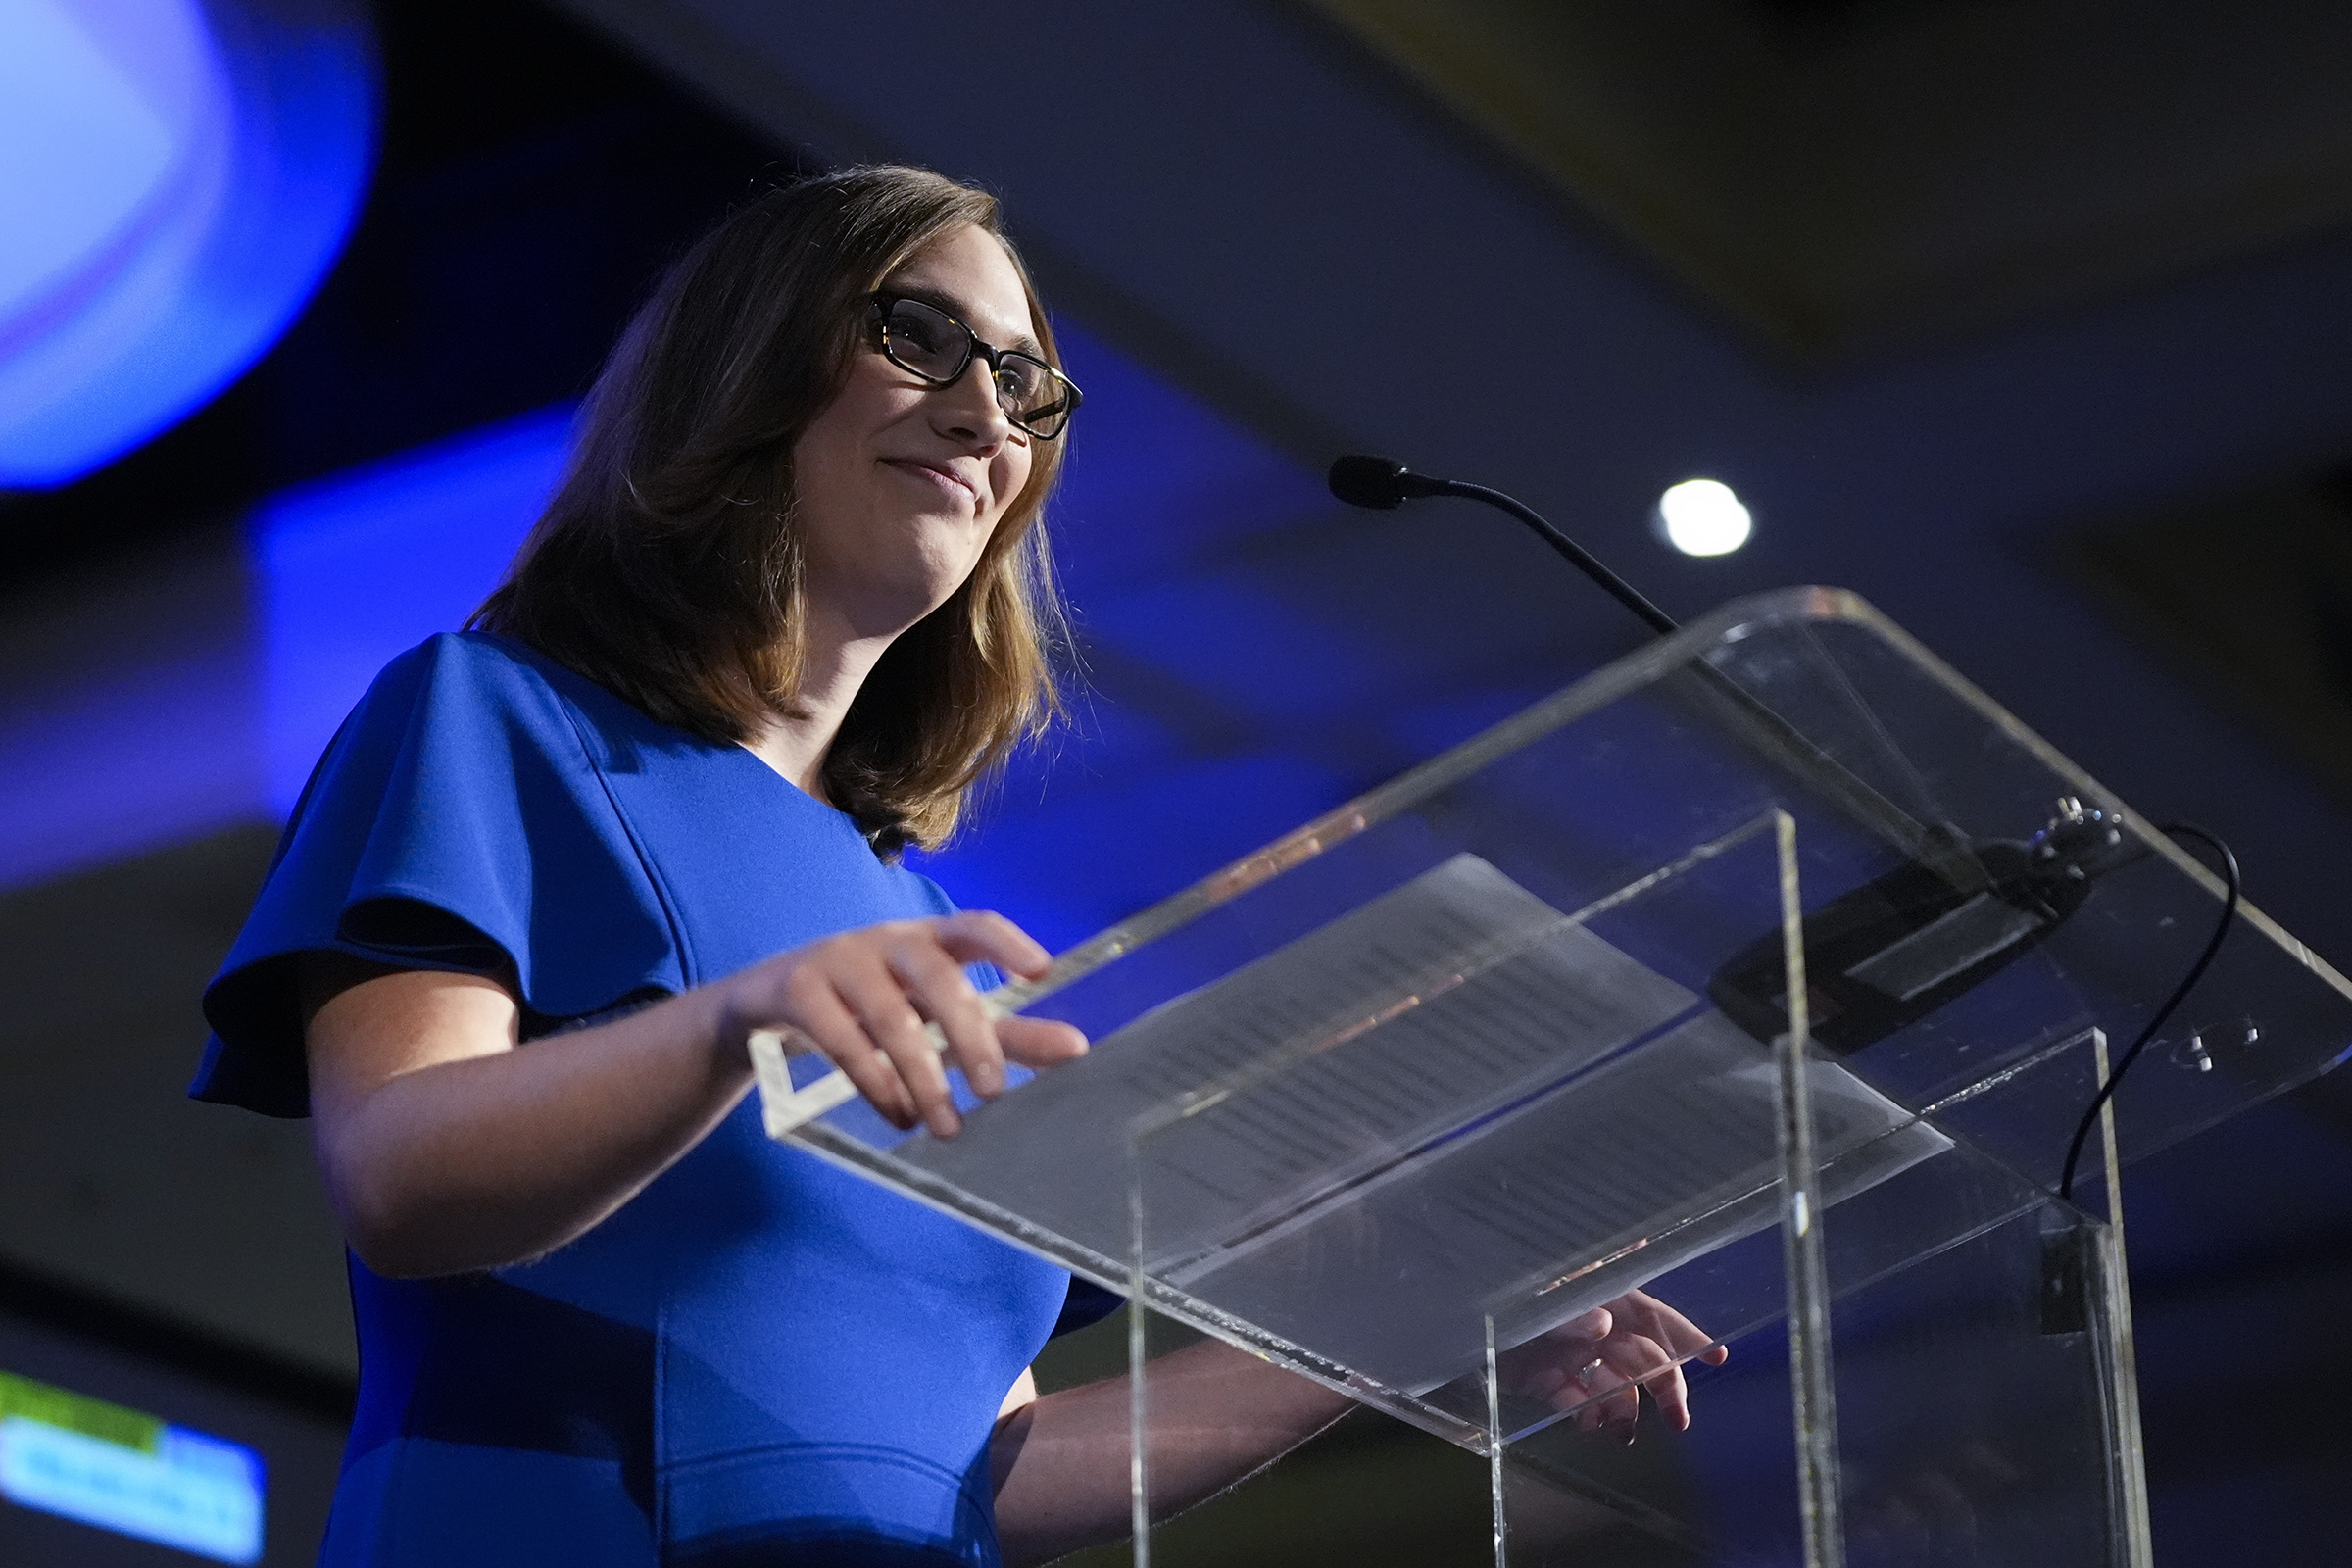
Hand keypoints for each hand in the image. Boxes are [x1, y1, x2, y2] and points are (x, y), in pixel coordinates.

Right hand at [715, 911, 1087, 1137]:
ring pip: (889, 1017)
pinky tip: (897, 1114)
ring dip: (921, 1076)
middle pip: (935, 976)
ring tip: (945, 1125)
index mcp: (928, 938)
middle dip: (967, 1033)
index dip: (1007, 943)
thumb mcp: (934, 1015)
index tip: (1041, 973)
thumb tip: (1078, 1047)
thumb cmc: (871, 1003)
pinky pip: (841, 1038)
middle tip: (993, 1090)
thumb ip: (1004, 1032)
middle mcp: (886, 940)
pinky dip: (874, 1081)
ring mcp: (838, 960)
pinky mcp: (799, 990)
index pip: (973, 926)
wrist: (764, 1002)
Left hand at [1499, 1290, 1727, 1441]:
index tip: (1717, 1357)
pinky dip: (1588, 1415)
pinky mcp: (1548, 1381)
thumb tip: (1603, 1325)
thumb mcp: (1533, 1306)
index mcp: (1594, 1297)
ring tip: (1621, 1433)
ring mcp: (1570, 1355)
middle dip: (1665, 1388)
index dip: (1684, 1335)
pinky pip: (1581, 1402)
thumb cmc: (1494, 1304)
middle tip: (1679, 1423)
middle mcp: (1589, 1327)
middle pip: (1642, 1357)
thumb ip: (1568, 1314)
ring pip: (1616, 1386)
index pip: (1650, 1314)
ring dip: (1625, 1410)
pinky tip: (1586, 1424)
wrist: (1448, 1331)